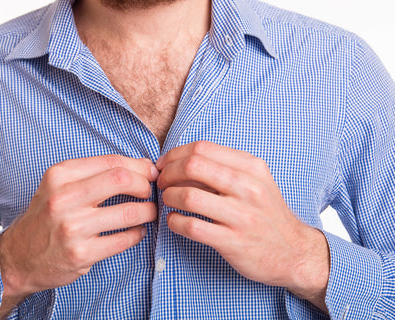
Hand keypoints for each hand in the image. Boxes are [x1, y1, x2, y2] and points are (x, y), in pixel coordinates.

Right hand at [0, 155, 157, 306]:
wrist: (19, 256)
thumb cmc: (46, 216)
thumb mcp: (60, 185)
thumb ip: (97, 173)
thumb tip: (144, 166)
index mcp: (59, 175)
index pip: (112, 162)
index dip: (139, 166)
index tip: (150, 173)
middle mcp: (63, 199)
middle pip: (122, 180)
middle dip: (145, 185)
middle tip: (150, 193)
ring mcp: (72, 228)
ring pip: (129, 212)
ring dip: (148, 211)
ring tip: (150, 212)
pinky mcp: (81, 254)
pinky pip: (124, 240)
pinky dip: (138, 234)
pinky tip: (137, 231)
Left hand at [156, 141, 328, 311]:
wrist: (294, 252)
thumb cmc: (266, 213)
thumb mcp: (256, 181)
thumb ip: (224, 167)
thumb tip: (181, 161)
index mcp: (251, 167)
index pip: (202, 148)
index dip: (175, 154)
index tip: (164, 164)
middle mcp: (248, 188)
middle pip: (193, 166)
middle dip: (168, 172)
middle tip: (161, 182)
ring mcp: (241, 215)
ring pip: (189, 196)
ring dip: (169, 196)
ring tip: (167, 200)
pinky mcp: (233, 241)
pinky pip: (192, 227)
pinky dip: (174, 221)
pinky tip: (174, 220)